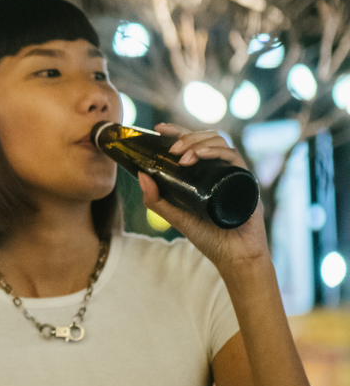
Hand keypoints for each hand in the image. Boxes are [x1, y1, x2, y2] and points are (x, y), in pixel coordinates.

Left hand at [138, 123, 270, 273]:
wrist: (234, 256)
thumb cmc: (208, 237)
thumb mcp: (175, 216)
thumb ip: (155, 199)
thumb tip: (140, 174)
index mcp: (203, 174)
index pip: (192, 144)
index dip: (178, 131)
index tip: (159, 128)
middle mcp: (219, 170)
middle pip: (206, 138)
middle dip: (186, 137)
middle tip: (171, 150)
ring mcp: (233, 173)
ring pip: (219, 142)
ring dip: (198, 144)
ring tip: (182, 157)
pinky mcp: (245, 181)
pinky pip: (233, 157)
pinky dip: (216, 152)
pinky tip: (200, 155)